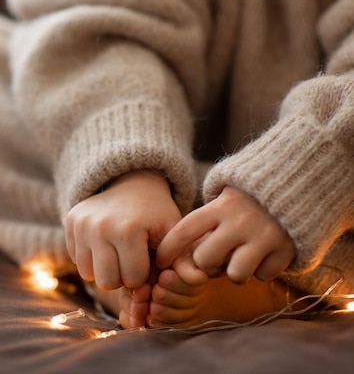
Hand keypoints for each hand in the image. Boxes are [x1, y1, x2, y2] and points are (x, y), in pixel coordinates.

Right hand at [65, 170, 181, 289]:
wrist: (133, 181)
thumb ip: (168, 271)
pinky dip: (92, 258)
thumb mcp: (172, 237)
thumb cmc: (156, 215)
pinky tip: (105, 243)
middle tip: (132, 258)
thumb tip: (144, 305)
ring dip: (105, 269)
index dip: (144, 275)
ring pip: (88, 274)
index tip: (149, 258)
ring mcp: (81, 224)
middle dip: (122, 276)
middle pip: (106, 282)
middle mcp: (99, 226)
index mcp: (128, 230)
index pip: (132, 280)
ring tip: (118, 251)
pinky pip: (77, 260)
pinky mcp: (70, 222)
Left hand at [156, 186, 295, 283]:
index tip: (160, 261)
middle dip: (206, 265)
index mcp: (219, 207)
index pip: (183, 231)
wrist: (297, 183)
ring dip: (235, 272)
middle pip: (205, 260)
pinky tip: (264, 255)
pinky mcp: (286, 248)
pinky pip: (264, 275)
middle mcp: (240, 221)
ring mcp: (264, 236)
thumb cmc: (248, 199)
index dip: (167, 250)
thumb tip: (175, 254)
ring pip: (234, 275)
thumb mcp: (222, 199)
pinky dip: (262, 270)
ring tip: (241, 259)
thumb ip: (204, 221)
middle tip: (215, 258)